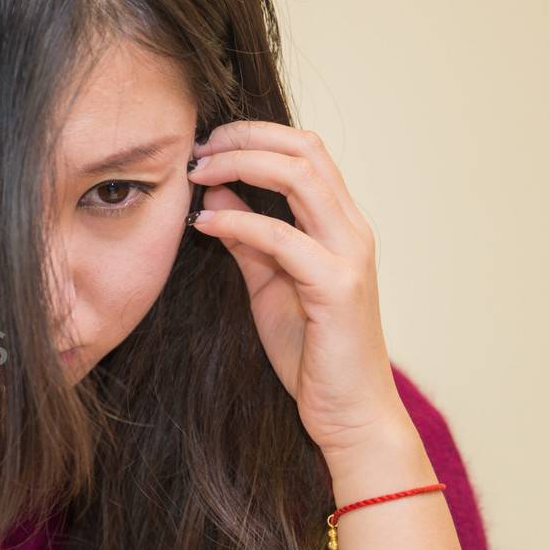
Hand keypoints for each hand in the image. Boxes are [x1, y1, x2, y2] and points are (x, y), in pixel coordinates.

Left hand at [186, 121, 407, 456]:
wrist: (350, 413)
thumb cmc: (311, 352)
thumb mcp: (268, 284)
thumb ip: (248, 239)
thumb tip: (215, 195)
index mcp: (339, 224)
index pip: (306, 151)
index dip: (254, 135)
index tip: (205, 144)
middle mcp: (352, 230)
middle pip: (306, 149)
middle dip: (245, 137)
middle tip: (196, 148)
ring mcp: (349, 256)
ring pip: (301, 177)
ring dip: (240, 166)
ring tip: (196, 173)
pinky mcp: (336, 287)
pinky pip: (282, 238)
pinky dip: (238, 224)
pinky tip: (203, 226)